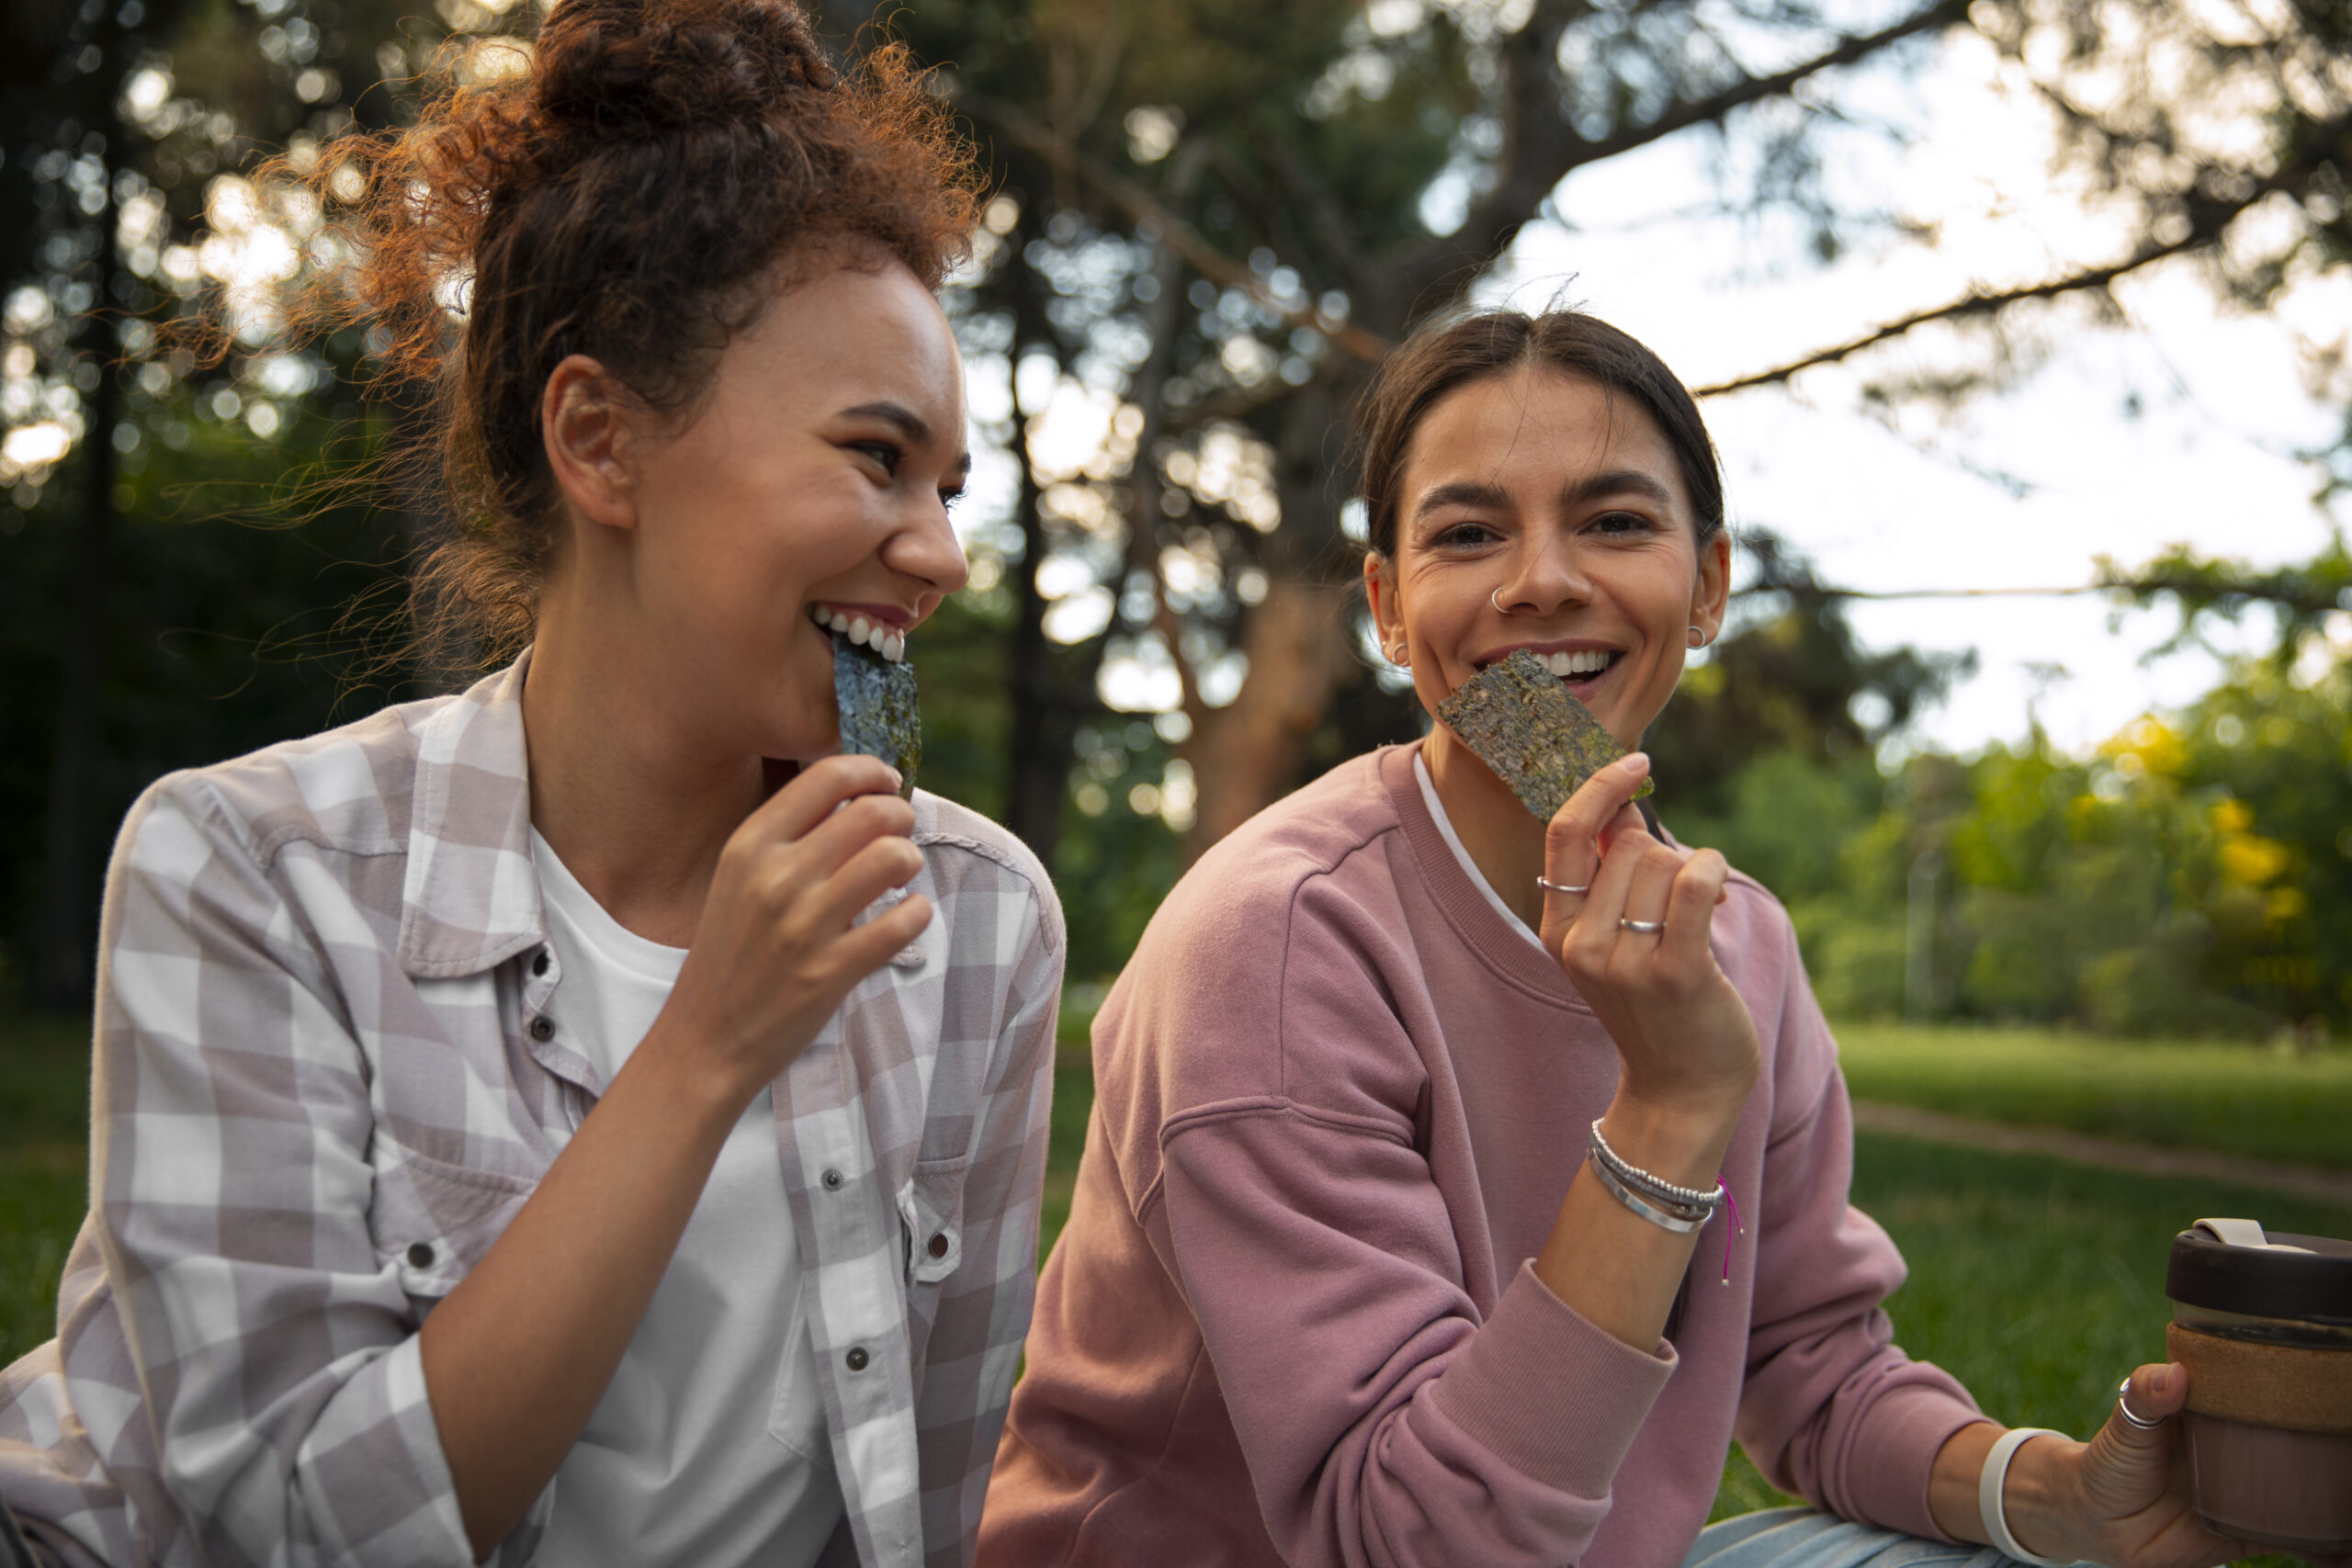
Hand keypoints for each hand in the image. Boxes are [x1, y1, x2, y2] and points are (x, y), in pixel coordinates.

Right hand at [643, 754, 929, 1108]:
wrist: (704, 1040)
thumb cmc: (729, 955)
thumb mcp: (736, 880)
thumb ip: (786, 839)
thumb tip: (855, 798)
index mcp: (749, 845)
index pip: (827, 776)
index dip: (871, 771)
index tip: (886, 782)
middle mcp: (776, 877)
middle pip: (871, 812)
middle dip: (900, 815)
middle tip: (901, 832)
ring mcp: (805, 925)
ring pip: (894, 858)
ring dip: (910, 859)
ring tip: (902, 874)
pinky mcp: (832, 971)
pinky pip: (904, 921)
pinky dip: (918, 913)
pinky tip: (907, 916)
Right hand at [1537, 753, 1760, 1162]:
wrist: (1681, 1090)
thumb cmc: (1656, 1006)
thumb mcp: (1615, 940)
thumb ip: (1612, 872)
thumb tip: (1622, 802)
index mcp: (1558, 930)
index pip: (1563, 834)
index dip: (1599, 788)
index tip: (1637, 761)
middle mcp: (1581, 944)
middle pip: (1628, 844)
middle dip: (1666, 855)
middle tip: (1684, 897)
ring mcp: (1623, 961)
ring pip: (1665, 861)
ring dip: (1696, 874)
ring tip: (1701, 916)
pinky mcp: (1674, 971)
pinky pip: (1695, 882)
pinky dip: (1713, 872)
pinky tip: (1718, 895)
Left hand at [2018, 1362, 2347, 1567]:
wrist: (2099, 1520)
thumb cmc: (2111, 1462)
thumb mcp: (2126, 1426)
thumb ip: (2146, 1398)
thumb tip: (2173, 1374)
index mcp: (2219, 1413)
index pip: (2268, 1395)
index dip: (2300, 1391)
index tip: (2333, 1385)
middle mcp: (2243, 1448)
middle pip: (2300, 1443)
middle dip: (2334, 1446)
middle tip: (2350, 1442)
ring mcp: (2251, 1491)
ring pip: (2309, 1494)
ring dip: (2337, 1501)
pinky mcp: (2252, 1532)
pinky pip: (2297, 1541)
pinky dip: (2326, 1550)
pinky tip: (2344, 1555)